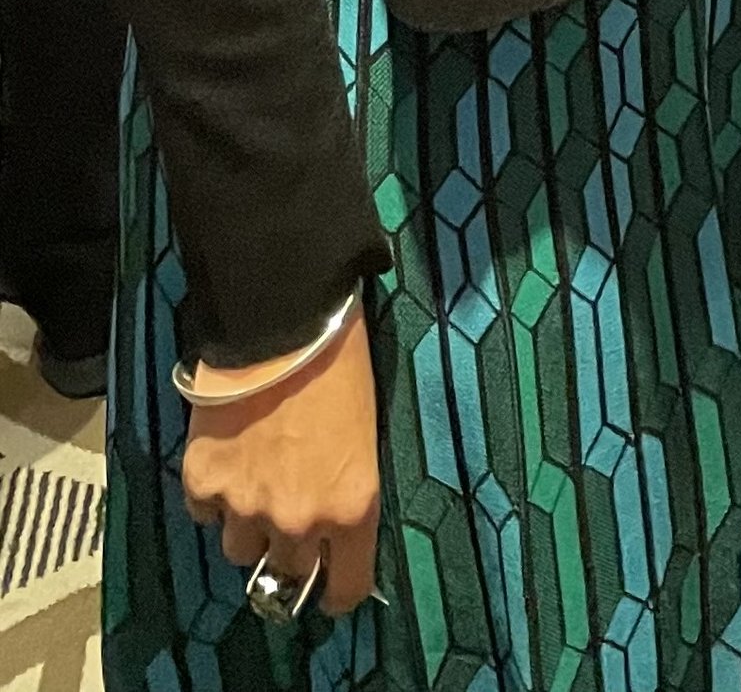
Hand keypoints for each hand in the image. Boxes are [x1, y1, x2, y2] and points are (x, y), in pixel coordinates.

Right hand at [181, 308, 380, 615]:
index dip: (339, 589)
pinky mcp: (203, 483)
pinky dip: (214, 495)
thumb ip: (346, 490)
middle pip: (287, 575)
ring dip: (249, 523)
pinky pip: (205, 513)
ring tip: (258, 477)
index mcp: (351, 507)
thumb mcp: (365, 435)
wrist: (285, 324)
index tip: (334, 585)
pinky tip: (230, 458)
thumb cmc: (340, 367)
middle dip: (291, 551)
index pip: (346, 586)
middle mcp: (298, 519)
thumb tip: (334, 522)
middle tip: (290, 517)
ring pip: (241, 548)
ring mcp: (245, 505)